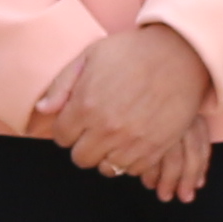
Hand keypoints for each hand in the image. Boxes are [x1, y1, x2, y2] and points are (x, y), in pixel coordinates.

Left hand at [36, 25, 213, 188]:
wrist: (180, 54)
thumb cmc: (133, 51)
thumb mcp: (90, 56)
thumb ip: (62, 84)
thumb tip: (42, 110)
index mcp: (85, 105)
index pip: (61, 137)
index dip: (67, 128)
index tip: (78, 120)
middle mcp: (106, 128)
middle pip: (81, 158)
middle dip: (84, 144)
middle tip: (95, 130)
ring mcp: (132, 141)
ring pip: (107, 168)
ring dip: (107, 154)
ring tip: (116, 136)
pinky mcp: (155, 149)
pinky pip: (133, 170)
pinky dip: (130, 160)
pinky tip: (134, 140)